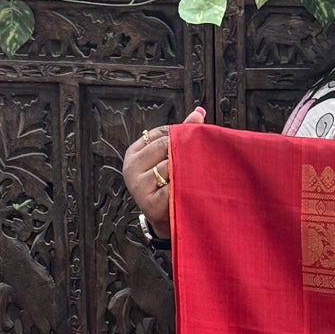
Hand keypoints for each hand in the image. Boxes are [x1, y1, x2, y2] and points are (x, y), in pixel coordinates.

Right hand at [122, 106, 205, 236]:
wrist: (169, 222)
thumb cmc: (170, 186)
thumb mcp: (171, 158)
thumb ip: (183, 134)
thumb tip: (200, 111)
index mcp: (133, 153)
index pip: (161, 133)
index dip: (182, 137)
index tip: (194, 145)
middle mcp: (131, 168)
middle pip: (166, 146)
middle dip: (186, 150)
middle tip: (203, 158)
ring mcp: (138, 186)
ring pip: (172, 165)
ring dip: (189, 169)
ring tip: (200, 174)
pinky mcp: (150, 204)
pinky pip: (176, 186)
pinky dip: (187, 186)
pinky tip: (194, 189)